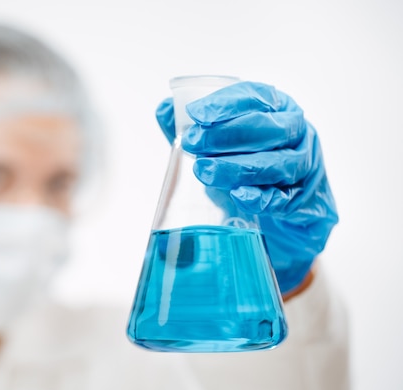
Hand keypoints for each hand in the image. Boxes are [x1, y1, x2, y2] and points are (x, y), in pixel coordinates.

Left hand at [155, 81, 338, 294]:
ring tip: (204, 171)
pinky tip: (238, 195)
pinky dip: (261, 197)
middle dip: (228, 134)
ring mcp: (305, 167)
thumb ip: (193, 126)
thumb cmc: (249, 164)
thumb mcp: (222, 142)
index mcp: (278, 108)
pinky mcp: (306, 201)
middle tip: (193, 144)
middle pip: (269, 128)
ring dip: (238, 167)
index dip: (226, 103)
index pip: (256, 97)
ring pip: (278, 163)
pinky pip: (286, 199)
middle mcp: (297, 133)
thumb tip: (164, 110)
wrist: (282, 211)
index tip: (195, 114)